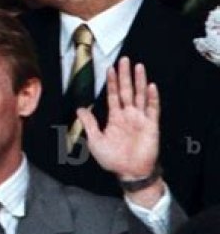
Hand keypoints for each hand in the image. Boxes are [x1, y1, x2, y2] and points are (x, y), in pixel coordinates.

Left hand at [77, 58, 159, 179]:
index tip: (110, 68)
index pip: (113, 95)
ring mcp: (140, 119)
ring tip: (138, 67)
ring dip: (139, 81)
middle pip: (127, 90)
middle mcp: (128, 115)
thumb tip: (79, 109)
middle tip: (124, 60)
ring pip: (140, 95)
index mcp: (115, 118)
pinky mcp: (151, 125)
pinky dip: (152, 97)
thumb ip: (89, 123)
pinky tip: (151, 86)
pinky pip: (153, 109)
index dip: (112, 82)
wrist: (129, 172)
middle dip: (125, 75)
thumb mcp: (95, 141)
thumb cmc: (113, 159)